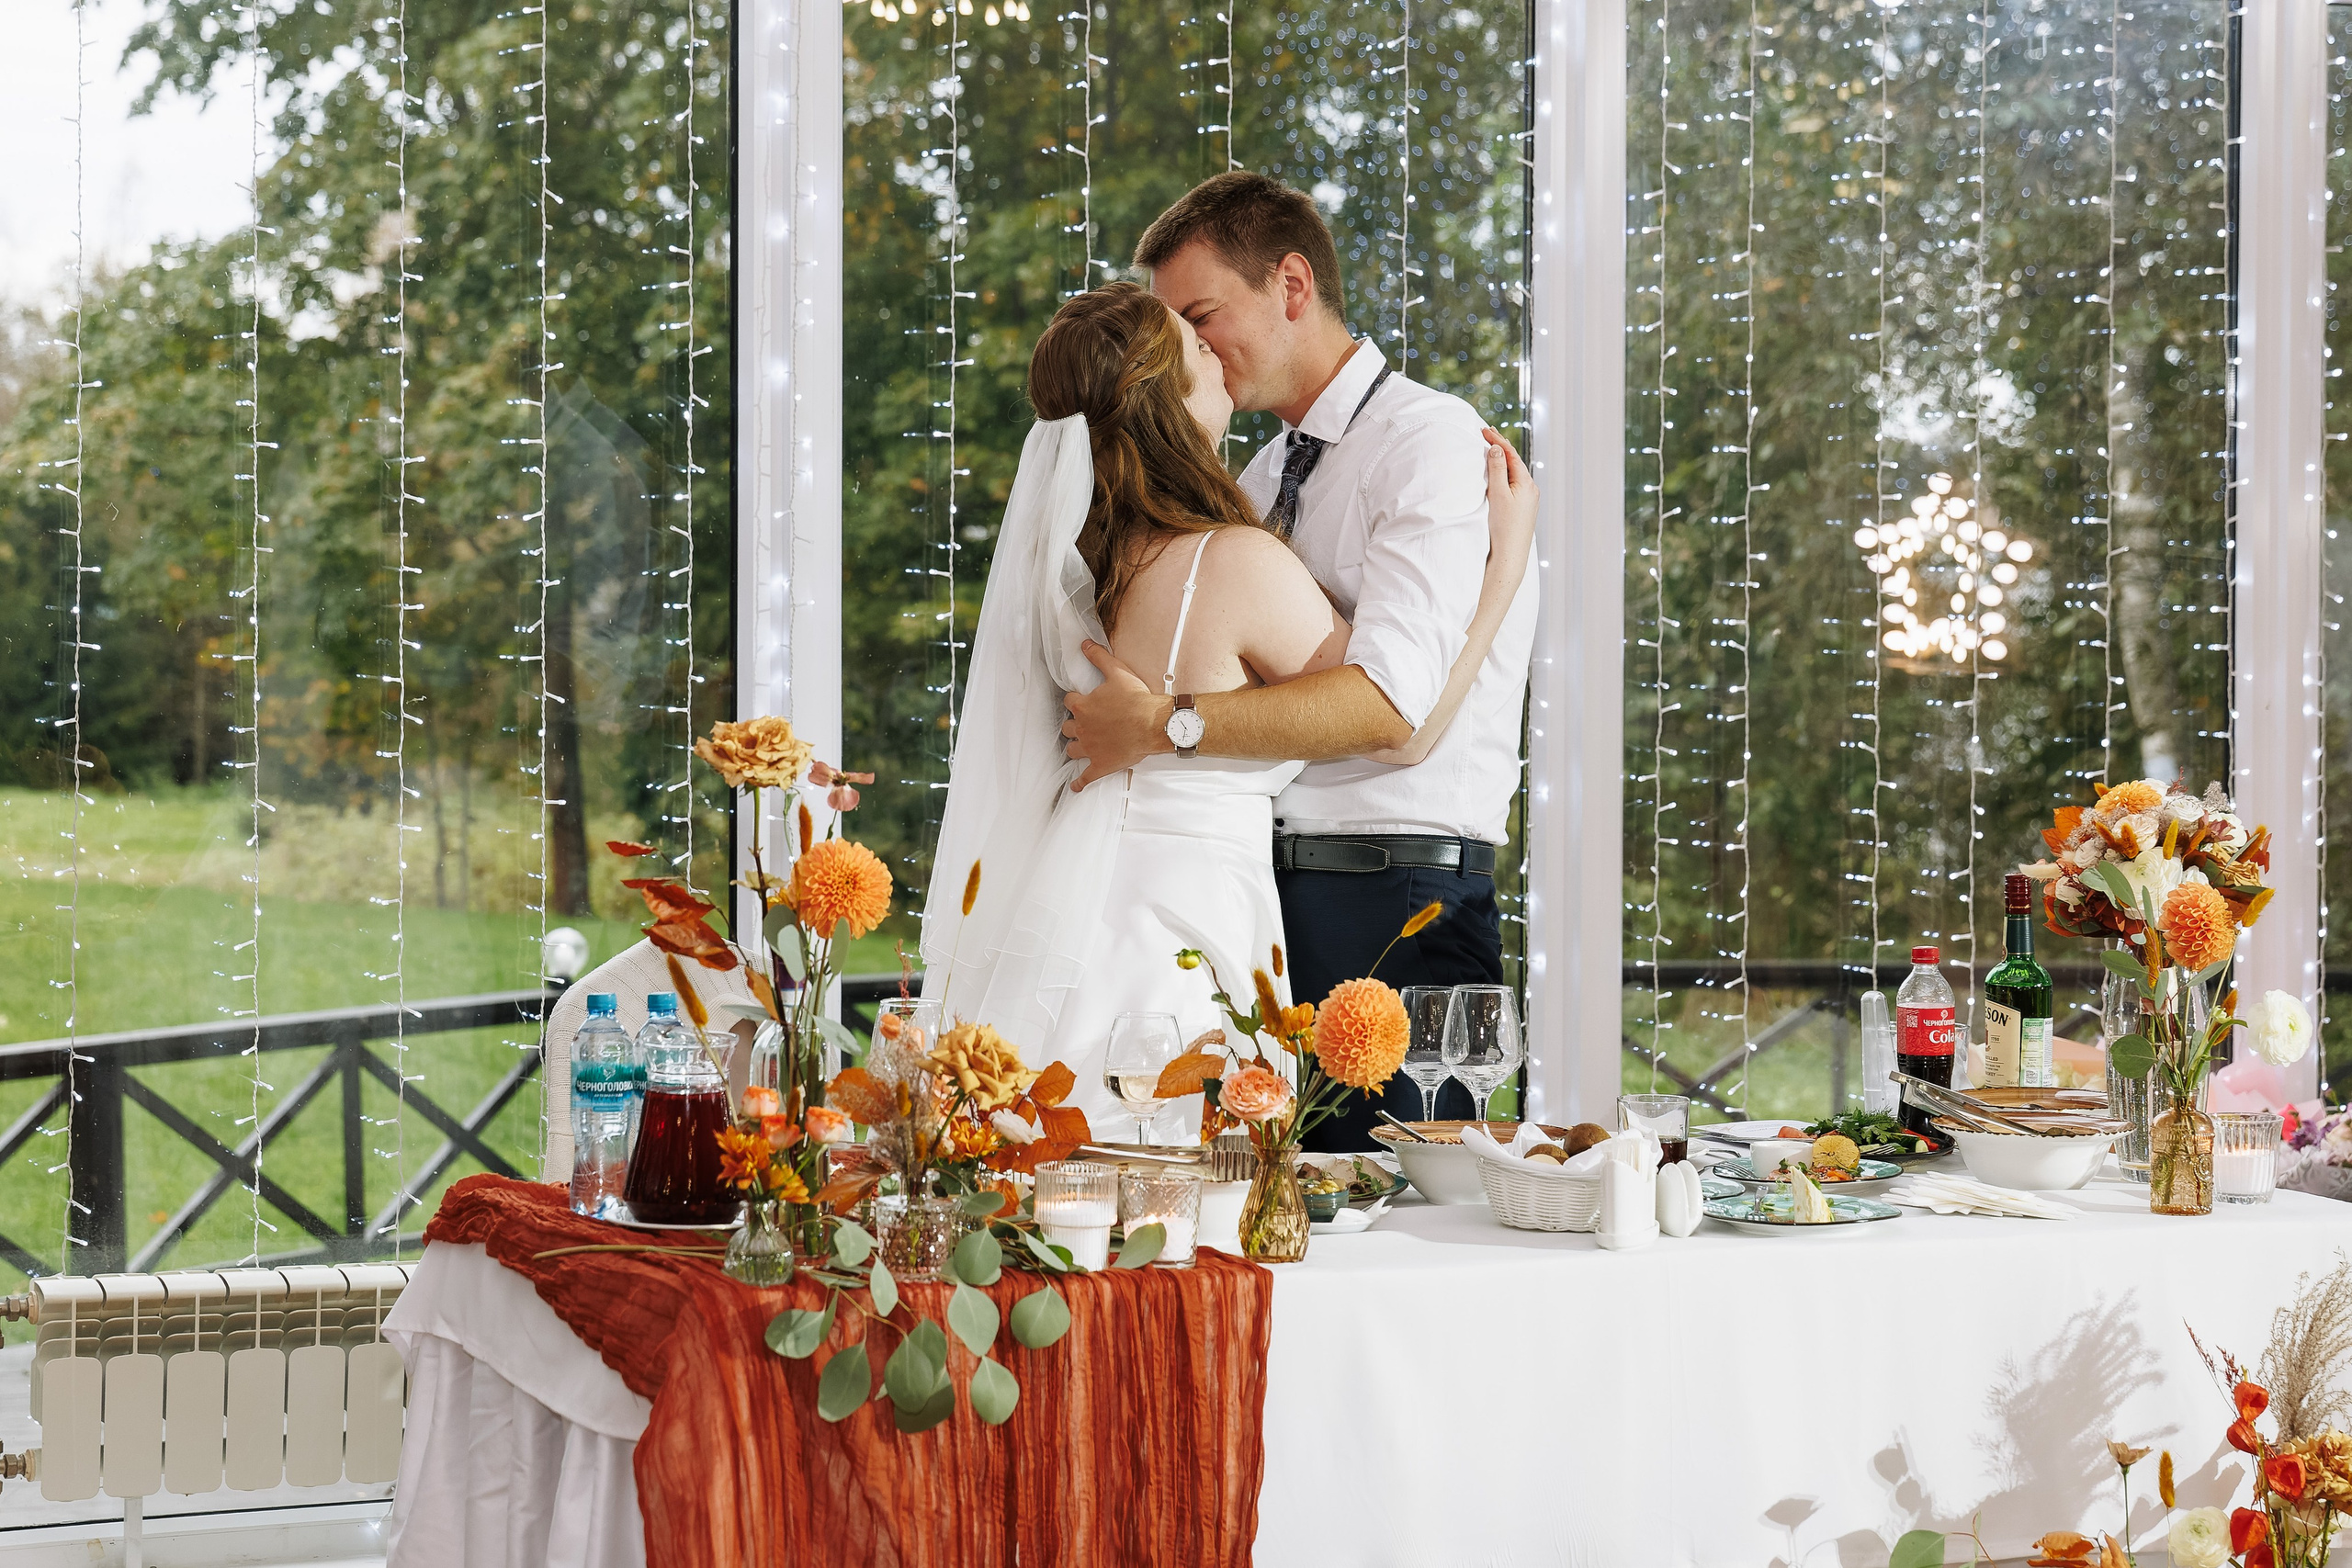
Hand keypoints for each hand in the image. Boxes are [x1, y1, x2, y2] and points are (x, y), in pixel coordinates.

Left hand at [1060, 641, 1170, 789]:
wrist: (1153, 724)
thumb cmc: (1137, 699)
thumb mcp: (1117, 672)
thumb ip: (1098, 657)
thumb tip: (1084, 644)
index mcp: (1083, 707)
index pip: (1069, 701)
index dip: (1075, 700)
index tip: (1080, 701)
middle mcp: (1082, 728)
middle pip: (1067, 727)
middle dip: (1073, 724)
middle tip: (1082, 723)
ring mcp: (1090, 748)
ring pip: (1072, 749)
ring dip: (1074, 747)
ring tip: (1079, 746)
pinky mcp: (1100, 765)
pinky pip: (1085, 777)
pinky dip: (1080, 782)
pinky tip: (1076, 786)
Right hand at [1481, 427, 1536, 567]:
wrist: (1510, 554)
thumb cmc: (1503, 526)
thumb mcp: (1497, 493)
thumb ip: (1497, 469)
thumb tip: (1497, 448)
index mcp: (1526, 482)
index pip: (1510, 454)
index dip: (1497, 441)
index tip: (1484, 430)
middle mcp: (1531, 489)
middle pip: (1514, 461)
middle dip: (1501, 448)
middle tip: (1487, 434)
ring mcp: (1528, 499)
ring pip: (1515, 473)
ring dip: (1503, 460)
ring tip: (1492, 450)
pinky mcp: (1523, 508)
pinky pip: (1514, 484)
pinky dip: (1505, 474)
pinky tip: (1499, 475)